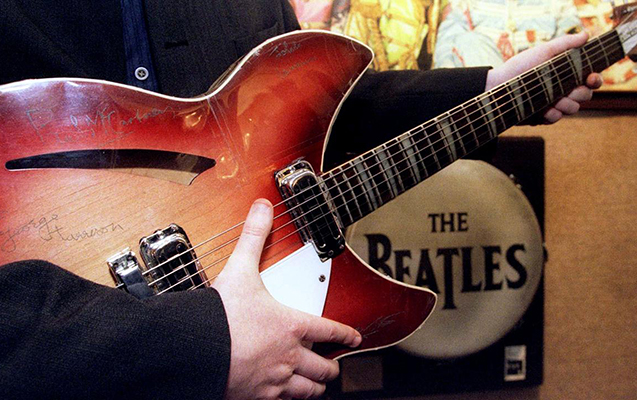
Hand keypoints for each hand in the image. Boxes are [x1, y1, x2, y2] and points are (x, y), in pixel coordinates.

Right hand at [212, 199, 361, 399]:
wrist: (195, 350)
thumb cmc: (221, 315)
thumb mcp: (240, 269)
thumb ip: (254, 237)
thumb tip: (262, 208)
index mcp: (291, 326)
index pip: (329, 331)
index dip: (346, 334)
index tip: (355, 338)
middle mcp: (290, 356)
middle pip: (323, 368)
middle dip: (331, 368)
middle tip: (333, 367)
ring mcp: (275, 380)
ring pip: (308, 391)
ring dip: (315, 387)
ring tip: (316, 386)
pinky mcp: (257, 397)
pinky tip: (284, 396)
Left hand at [485, 31, 602, 123]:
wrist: (497, 86)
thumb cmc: (519, 67)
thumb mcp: (543, 52)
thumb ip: (565, 44)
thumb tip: (586, 35)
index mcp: (565, 74)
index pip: (590, 79)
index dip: (595, 80)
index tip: (591, 78)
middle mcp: (562, 90)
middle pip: (586, 95)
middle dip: (580, 93)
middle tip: (568, 90)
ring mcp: (553, 104)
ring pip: (574, 108)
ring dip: (566, 104)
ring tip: (553, 99)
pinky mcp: (543, 117)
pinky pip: (557, 119)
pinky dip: (552, 114)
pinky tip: (544, 110)